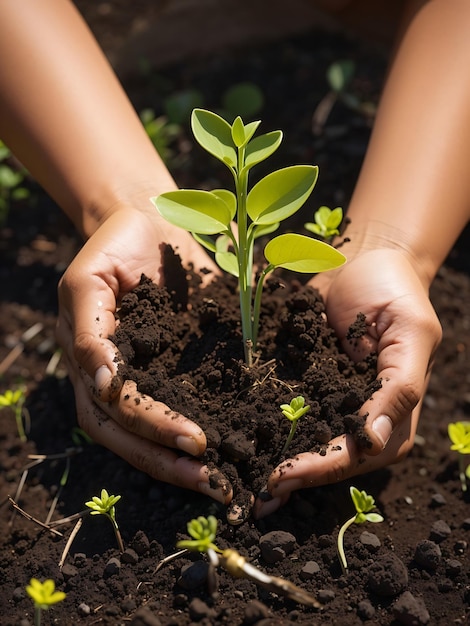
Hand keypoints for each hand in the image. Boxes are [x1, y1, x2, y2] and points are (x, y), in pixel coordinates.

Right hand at [56, 206, 231, 504]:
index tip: (191, 438)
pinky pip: (177, 406)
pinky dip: (192, 434)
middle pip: (125, 433)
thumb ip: (90, 330)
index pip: (111, 405)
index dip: (148, 424)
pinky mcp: (165, 368)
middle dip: (164, 459)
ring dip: (177, 461)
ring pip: (143, 434)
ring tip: (217, 483)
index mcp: (88, 357)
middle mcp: (105, 376)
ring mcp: (135, 375)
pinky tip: (226, 454)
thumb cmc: (117, 246)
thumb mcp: (91, 278)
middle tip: (209, 480)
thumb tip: (104, 382)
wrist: (148, 223)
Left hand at [254, 248, 441, 516]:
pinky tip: (242, 444)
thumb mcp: (410, 333)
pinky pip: (288, 411)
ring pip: (309, 442)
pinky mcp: (309, 382)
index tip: (287, 473)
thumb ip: (398, 386)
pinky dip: (267, 429)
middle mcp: (362, 413)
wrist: (363, 259)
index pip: (362, 450)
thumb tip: (374, 439)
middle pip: (334, 457)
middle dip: (299, 475)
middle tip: (260, 494)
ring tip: (247, 486)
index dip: (326, 466)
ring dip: (280, 463)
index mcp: (394, 408)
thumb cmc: (394, 291)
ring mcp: (333, 399)